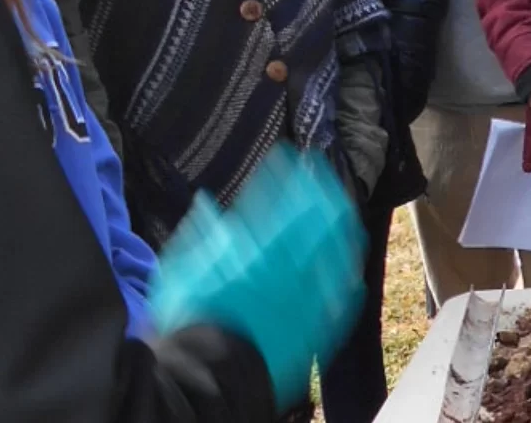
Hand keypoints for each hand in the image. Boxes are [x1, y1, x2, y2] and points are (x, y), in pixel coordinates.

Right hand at [148, 145, 366, 409]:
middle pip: (317, 218)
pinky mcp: (316, 326)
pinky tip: (350, 270)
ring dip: (340, 225)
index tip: (290, 156)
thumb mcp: (179, 269)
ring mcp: (307, 294)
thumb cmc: (189, 319)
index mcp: (256, 247)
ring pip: (337, 250)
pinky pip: (342, 298)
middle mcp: (289, 265)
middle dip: (322, 190)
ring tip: (341, 209)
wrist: (208, 375)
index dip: (287, 174)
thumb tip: (207, 203)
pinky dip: (347, 278)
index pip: (280, 199)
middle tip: (322, 172)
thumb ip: (199, 234)